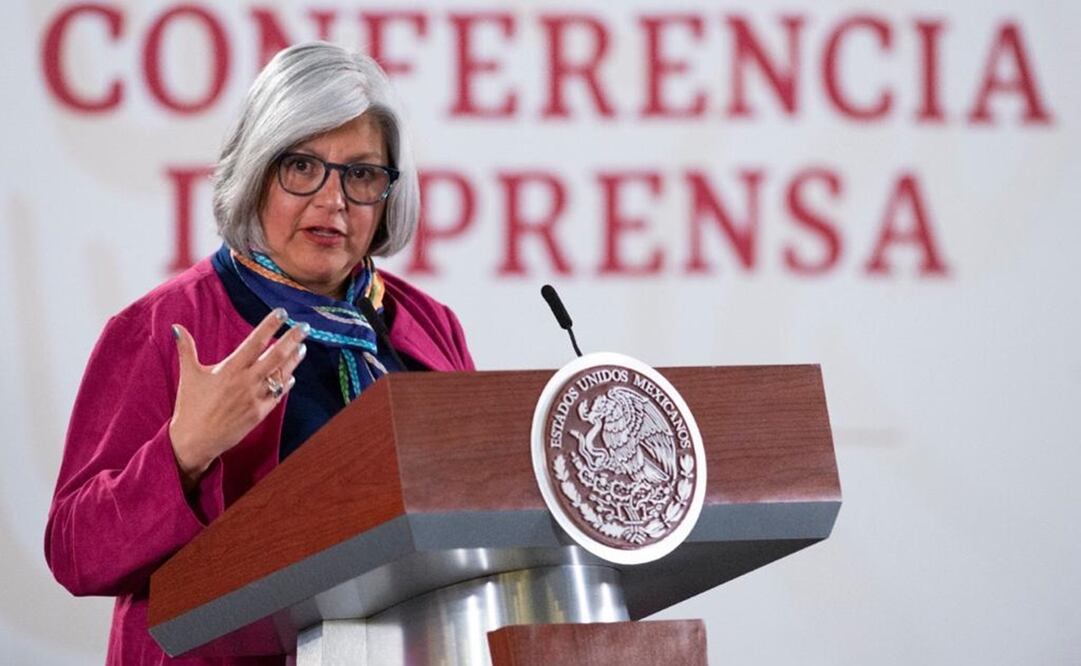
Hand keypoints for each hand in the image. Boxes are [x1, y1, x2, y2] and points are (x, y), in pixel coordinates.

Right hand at [168, 308, 308, 488]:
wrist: (195, 441)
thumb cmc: (191, 406)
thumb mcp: (189, 375)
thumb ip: (186, 349)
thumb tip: (176, 327)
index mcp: (229, 370)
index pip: (254, 342)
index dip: (269, 326)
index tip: (282, 313)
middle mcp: (245, 382)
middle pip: (276, 356)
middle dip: (292, 339)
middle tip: (305, 326)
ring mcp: (255, 398)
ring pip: (281, 374)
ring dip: (294, 359)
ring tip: (303, 346)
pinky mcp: (260, 413)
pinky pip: (279, 394)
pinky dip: (286, 382)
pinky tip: (291, 375)